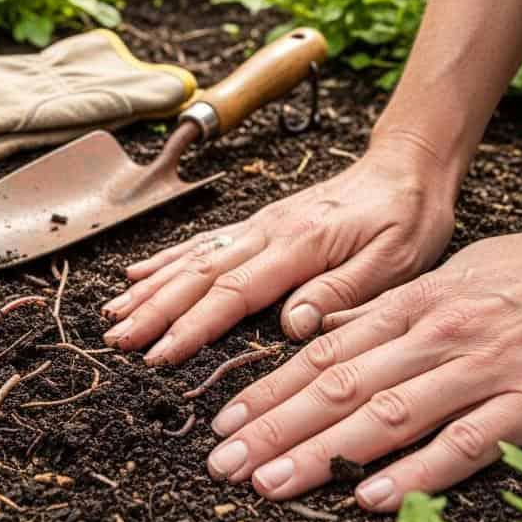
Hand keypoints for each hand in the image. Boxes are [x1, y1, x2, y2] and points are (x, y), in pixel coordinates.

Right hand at [101, 135, 456, 363]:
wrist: (407, 167)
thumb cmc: (406, 217)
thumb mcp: (395, 262)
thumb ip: (341, 291)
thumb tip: (290, 325)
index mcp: (299, 246)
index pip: (234, 291)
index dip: (192, 325)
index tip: (158, 353)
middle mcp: (268, 232)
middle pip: (199, 275)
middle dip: (154, 309)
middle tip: (116, 339)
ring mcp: (259, 226)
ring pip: (193, 258)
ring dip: (151, 287)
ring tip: (114, 312)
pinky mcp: (259, 224)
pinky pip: (205, 241)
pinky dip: (168, 258)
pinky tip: (140, 273)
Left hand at [205, 201, 521, 508]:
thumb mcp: (445, 278)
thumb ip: (381, 311)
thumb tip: (318, 333)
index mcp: (412, 306)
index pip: (323, 355)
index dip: (269, 392)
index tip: (224, 424)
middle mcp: (434, 336)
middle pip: (338, 387)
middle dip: (273, 429)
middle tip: (221, 465)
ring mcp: (482, 370)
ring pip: (386, 415)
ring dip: (322, 453)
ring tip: (268, 485)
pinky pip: (466, 443)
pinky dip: (416, 471)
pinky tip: (371, 497)